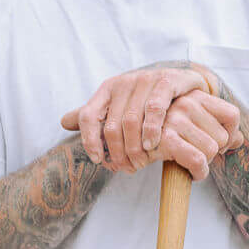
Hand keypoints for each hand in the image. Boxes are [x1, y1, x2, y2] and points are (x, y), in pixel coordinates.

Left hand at [62, 63, 233, 175]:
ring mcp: (145, 79)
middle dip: (117, 152)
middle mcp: (123, 82)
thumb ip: (96, 115)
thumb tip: (63, 122)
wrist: (185, 84)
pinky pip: (154, 109)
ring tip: (141, 162)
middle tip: (127, 168)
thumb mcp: (121, 106)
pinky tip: (152, 145)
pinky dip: (151, 130)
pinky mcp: (166, 81)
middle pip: (111, 124)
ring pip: (131, 120)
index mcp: (107, 88)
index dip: (89, 141)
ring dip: (134, 146)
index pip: (87, 116)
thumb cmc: (150, 100)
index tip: (98, 161)